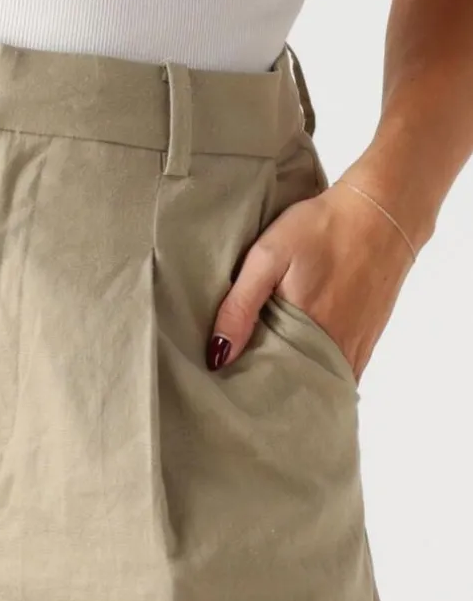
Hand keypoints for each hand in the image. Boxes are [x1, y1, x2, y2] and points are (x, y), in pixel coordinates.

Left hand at [205, 179, 416, 381]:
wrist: (383, 209)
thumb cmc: (323, 228)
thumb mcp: (269, 257)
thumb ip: (240, 306)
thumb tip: (217, 356)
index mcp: (304, 333)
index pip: (268, 381)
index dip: (247, 386)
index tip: (226, 386)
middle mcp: (334, 350)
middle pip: (295, 388)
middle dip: (270, 390)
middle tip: (242, 384)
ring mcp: (355, 348)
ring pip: (319, 383)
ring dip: (297, 383)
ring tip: (269, 376)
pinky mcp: (368, 340)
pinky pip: (341, 373)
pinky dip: (321, 375)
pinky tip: (303, 366)